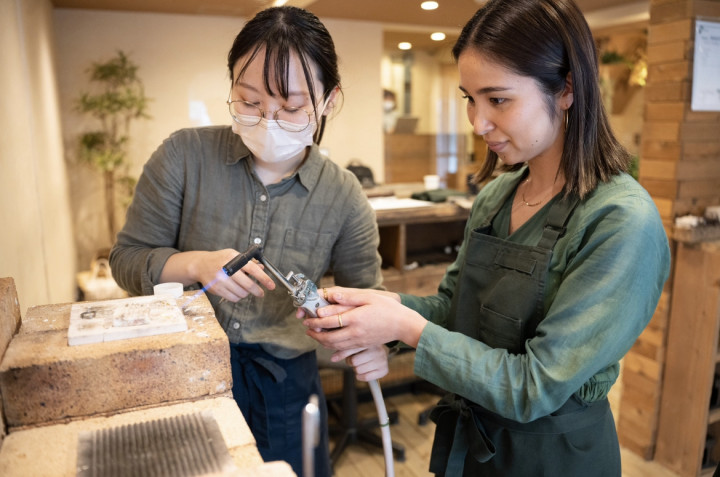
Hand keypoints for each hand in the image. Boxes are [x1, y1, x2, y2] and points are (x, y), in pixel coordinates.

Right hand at [163, 249, 275, 301]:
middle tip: (261, 293)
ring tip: (243, 288)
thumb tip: (262, 269)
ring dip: (246, 293)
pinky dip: (237, 296)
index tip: (271, 285)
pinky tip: (236, 291)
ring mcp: (220, 281)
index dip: (264, 278)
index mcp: (233, 259)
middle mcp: (226, 270)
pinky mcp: (216, 290)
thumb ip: (248, 262)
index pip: (252, 269)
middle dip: (257, 291)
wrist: (200, 265)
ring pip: (241, 293)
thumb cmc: (219, 259)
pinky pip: (233, 298)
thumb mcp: (234, 255)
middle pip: (248, 285)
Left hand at [303, 287, 426, 349]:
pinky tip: (330, 348)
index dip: (316, 321)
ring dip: (322, 342)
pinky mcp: (363, 346)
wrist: (403, 325)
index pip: (329, 321)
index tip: (308, 318)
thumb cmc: (388, 308)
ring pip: (335, 346)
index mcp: (355, 318)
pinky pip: (345, 351)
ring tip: (315, 336)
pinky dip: (334, 350)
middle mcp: (355, 332)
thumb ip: (349, 297)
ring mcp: (359, 342)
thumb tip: (332, 295)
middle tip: (307, 329)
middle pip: (329, 337)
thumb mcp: (369, 297)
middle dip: (315, 334)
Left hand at [333, 345, 389, 380]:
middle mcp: (378, 350)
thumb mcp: (355, 346)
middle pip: (354, 361)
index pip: (351, 349)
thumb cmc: (364, 349)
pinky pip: (364, 377)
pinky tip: (365, 370)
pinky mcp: (384, 370)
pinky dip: (361, 376)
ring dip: (356, 369)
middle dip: (351, 362)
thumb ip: (343, 350)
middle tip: (356, 359)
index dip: (342, 354)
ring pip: (358, 370)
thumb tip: (333, 359)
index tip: (334, 358)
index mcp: (369, 341)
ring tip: (361, 363)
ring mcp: (382, 360)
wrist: (381, 352)